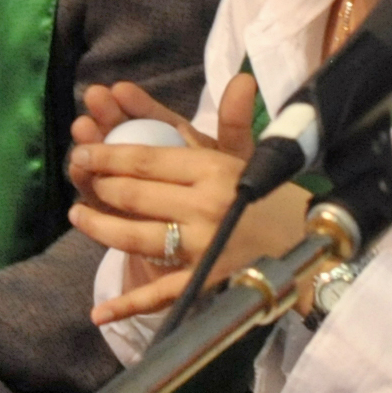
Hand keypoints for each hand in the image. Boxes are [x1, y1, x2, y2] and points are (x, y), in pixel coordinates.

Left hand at [68, 71, 301, 317]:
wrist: (313, 243)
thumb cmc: (274, 196)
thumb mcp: (253, 155)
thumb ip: (233, 121)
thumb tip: (241, 80)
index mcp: (215, 171)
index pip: (146, 159)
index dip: (107, 153)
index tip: (83, 150)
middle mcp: (207, 207)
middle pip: (134, 194)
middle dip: (100, 185)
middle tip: (80, 177)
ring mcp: (204, 248)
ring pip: (136, 237)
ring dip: (100, 228)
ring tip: (79, 216)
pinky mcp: (207, 283)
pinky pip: (160, 294)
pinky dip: (129, 305)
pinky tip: (99, 312)